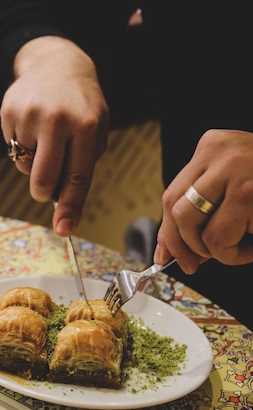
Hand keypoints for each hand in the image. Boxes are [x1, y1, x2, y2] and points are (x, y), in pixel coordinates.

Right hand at [0, 36, 109, 235]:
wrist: (56, 64)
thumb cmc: (81, 104)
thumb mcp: (97, 126)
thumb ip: (84, 161)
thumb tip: (63, 199)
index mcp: (86, 126)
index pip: (78, 176)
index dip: (70, 207)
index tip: (64, 229)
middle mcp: (57, 120)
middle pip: (44, 178)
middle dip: (44, 191)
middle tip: (47, 187)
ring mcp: (30, 115)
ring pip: (25, 166)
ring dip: (34, 161)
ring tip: (46, 136)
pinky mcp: (9, 111)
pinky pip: (12, 148)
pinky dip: (22, 145)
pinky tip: (33, 125)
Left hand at [154, 129, 252, 271]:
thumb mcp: (235, 184)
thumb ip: (205, 206)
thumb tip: (169, 248)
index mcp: (214, 146)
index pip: (172, 192)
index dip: (167, 230)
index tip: (166, 253)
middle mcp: (220, 153)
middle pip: (175, 207)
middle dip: (180, 244)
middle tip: (195, 263)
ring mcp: (236, 171)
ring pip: (193, 224)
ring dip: (212, 250)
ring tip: (237, 249)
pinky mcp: (249, 194)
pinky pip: (220, 238)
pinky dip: (232, 254)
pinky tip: (251, 248)